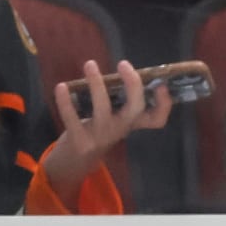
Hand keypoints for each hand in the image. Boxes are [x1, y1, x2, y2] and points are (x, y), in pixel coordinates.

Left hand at [40, 59, 173, 204]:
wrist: (77, 161)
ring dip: (96, 84)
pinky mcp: (80, 141)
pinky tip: (62, 86)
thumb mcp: (116, 117)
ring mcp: (102, 135)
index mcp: (132, 122)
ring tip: (90, 64)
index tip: (161, 84)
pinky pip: (72, 118)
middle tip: (124, 64)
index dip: (164, 103)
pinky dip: (65, 102)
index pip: (157, 119)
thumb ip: (121, 98)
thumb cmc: (99, 130)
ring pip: (102, 108)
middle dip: (132, 85)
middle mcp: (121, 128)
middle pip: (135, 109)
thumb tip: (123, 69)